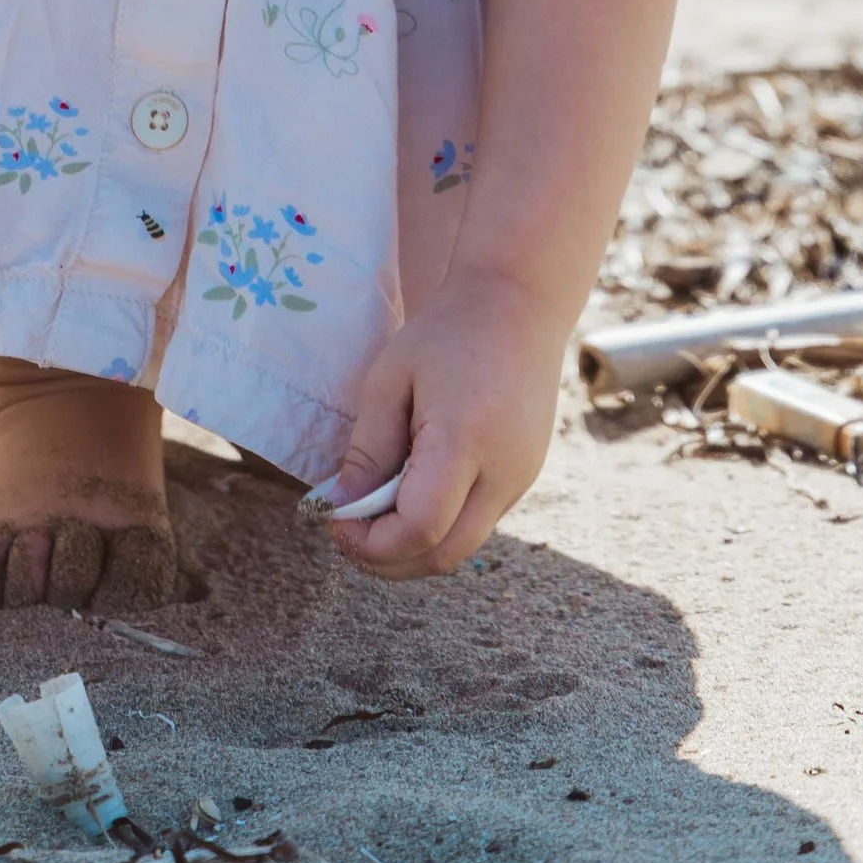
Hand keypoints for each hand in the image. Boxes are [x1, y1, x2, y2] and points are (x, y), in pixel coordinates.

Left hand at [325, 269, 568, 578]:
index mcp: (465, 441)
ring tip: (377, 513)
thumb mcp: (390, 379)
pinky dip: (441, 527)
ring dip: (414, 547)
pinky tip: (414, 494)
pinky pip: (478, 523)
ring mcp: (522, 479)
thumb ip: (367, 451)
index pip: (420, 529)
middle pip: (443, 555)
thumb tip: (342, 510)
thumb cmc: (447, 331)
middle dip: (388, 560)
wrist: (519, 302)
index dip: (371, 543)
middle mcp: (503, 472)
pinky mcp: (526, 477)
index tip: (336, 522)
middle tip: (349, 533)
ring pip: (463, 546)